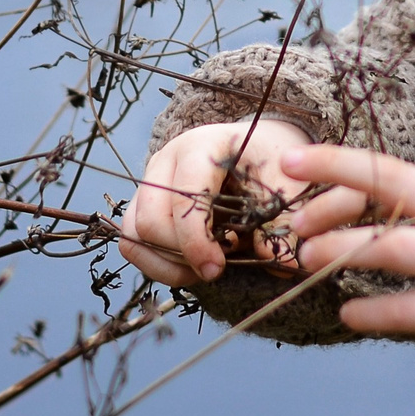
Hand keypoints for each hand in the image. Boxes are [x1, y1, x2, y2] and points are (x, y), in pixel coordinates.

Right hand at [120, 116, 311, 286]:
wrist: (253, 146)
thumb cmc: (267, 160)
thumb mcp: (282, 180)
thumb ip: (282, 218)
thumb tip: (280, 262)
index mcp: (200, 146)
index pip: (182, 197)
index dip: (195, 241)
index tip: (218, 268)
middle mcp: (165, 161)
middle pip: (150, 220)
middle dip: (182, 254)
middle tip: (217, 267)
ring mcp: (149, 181)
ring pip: (134, 234)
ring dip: (167, 262)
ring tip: (204, 268)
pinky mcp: (143, 202)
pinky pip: (132, 242)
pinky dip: (156, 264)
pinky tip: (189, 267)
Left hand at [281, 145, 414, 351]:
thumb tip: (371, 188)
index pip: (385, 170)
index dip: (334, 164)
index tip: (291, 161)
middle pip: (389, 190)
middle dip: (334, 193)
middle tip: (292, 212)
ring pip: (392, 248)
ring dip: (344, 249)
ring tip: (306, 256)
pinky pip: (413, 311)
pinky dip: (377, 312)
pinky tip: (347, 312)